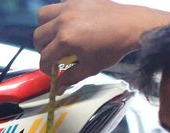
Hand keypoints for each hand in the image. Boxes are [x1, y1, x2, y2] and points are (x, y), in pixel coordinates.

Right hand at [34, 1, 169, 87]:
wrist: (131, 26)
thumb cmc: (113, 47)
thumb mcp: (91, 68)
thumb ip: (71, 77)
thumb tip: (58, 87)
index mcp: (66, 40)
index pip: (45, 57)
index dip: (45, 68)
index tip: (51, 70)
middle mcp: (63, 21)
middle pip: (38, 36)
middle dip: (42, 49)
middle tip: (52, 55)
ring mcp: (69, 7)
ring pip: (42, 17)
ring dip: (44, 28)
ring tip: (54, 36)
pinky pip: (57, 6)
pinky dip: (56, 16)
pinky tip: (67, 24)